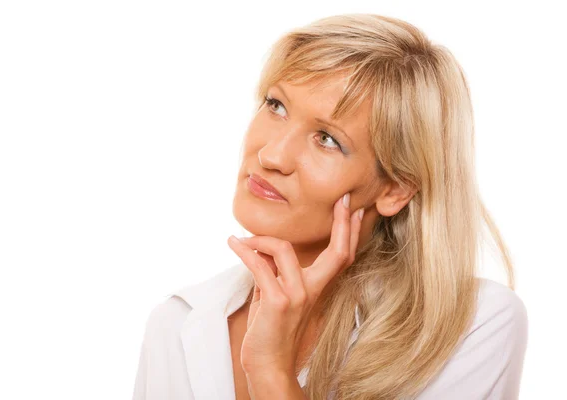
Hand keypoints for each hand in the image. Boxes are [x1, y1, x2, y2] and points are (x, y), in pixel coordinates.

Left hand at [226, 192, 363, 375]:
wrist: (267, 365)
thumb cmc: (270, 330)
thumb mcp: (276, 296)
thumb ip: (274, 271)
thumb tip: (262, 248)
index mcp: (316, 288)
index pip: (342, 256)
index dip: (351, 232)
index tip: (356, 208)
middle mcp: (312, 291)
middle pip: (338, 252)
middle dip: (343, 223)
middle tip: (342, 200)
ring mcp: (297, 295)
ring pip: (283, 249)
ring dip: (259, 239)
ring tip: (241, 239)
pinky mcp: (277, 301)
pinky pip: (259, 265)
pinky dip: (244, 251)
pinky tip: (233, 244)